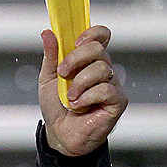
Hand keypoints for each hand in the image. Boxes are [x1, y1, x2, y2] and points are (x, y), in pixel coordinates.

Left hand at [38, 25, 128, 156]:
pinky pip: (106, 90)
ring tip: (69, 97)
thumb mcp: (48, 77)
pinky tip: (79, 106)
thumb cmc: (56, 106)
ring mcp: (113, 84)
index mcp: (88, 59)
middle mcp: (103, 68)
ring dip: (79, 82)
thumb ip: (51, 55)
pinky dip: (87, 97)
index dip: (92, 33)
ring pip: (101, 68)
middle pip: (98, 49)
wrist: (60, 134)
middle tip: (63, 73)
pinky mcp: (118, 101)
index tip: (75, 42)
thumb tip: (47, 32)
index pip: (101, 36)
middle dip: (76, 58)